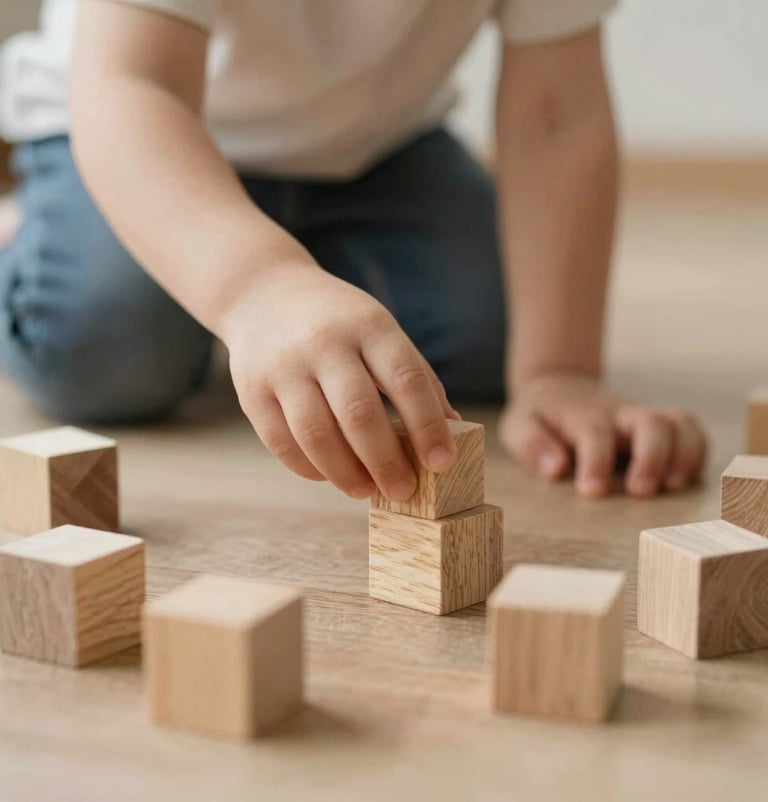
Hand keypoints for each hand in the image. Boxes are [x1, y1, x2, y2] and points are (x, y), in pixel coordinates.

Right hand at [223, 261, 459, 499]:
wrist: (263, 294)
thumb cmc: (339, 322)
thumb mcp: (380, 330)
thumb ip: (415, 376)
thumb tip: (452, 429)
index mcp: (368, 325)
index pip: (405, 379)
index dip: (427, 426)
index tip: (442, 463)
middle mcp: (324, 343)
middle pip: (359, 413)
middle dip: (386, 461)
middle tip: (404, 491)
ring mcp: (283, 367)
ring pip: (316, 435)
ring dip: (346, 473)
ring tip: (366, 490)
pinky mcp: (252, 391)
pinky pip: (283, 444)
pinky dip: (311, 469)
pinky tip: (330, 475)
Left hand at [499, 372, 706, 498]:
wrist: (560, 386)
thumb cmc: (538, 415)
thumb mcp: (518, 426)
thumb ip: (531, 445)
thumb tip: (554, 469)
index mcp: (582, 414)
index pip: (594, 432)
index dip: (596, 462)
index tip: (592, 493)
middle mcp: (619, 414)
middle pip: (650, 422)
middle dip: (651, 458)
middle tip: (640, 493)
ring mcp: (643, 418)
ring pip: (679, 424)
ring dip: (684, 456)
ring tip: (673, 488)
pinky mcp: (661, 428)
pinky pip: (692, 431)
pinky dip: (698, 453)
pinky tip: (685, 482)